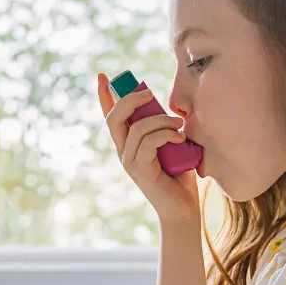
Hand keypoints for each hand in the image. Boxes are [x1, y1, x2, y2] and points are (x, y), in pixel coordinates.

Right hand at [97, 72, 200, 223]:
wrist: (183, 208)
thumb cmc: (180, 176)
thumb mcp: (172, 144)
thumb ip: (165, 128)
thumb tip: (175, 109)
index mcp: (128, 143)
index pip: (110, 116)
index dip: (104, 96)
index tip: (102, 76)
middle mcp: (124, 151)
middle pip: (114, 118)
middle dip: (129, 99)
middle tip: (150, 93)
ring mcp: (130, 161)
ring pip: (137, 128)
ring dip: (161, 120)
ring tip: (179, 125)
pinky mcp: (140, 169)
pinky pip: (149, 142)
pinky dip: (166, 134)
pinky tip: (180, 137)